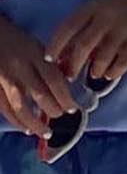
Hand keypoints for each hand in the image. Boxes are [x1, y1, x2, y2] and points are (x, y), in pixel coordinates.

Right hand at [0, 14, 77, 138]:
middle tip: (61, 115)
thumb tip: (65, 89)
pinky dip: (17, 122)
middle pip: (40, 95)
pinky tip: (26, 129)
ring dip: (36, 123)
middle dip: (54, 110)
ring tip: (46, 132)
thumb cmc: (16, 40)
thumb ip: (49, 65)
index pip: (54, 80)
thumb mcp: (36, 46)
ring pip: (21, 107)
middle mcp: (20, 67)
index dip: (65, 98)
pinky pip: (5, 109)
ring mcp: (4, 79)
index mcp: (34, 54)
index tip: (73, 109)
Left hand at [48, 0, 126, 82]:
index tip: (49, 59)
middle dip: (73, 65)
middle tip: (70, 75)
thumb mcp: (105, 8)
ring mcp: (123, 29)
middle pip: (82, 46)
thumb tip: (69, 52)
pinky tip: (111, 74)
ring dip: (95, 69)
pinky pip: (122, 62)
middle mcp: (105, 18)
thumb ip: (88, 26)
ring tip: (95, 74)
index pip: (67, 27)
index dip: (55, 45)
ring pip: (101, 57)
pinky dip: (114, 71)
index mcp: (93, 7)